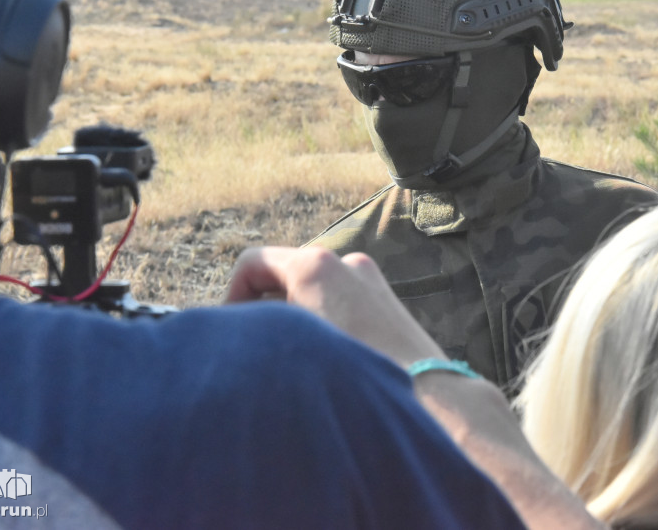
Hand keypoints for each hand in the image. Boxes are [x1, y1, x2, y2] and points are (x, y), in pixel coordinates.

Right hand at [225, 246, 444, 367]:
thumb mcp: (289, 348)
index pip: (252, 262)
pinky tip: (328, 360)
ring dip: (295, 318)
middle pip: (283, 275)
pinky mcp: (387, 299)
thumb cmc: (352, 377)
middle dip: (264, 308)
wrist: (426, 396)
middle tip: (259, 351)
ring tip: (295, 361)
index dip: (231, 296)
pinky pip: (340, 301)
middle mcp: (344, 262)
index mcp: (314, 265)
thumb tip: (235, 331)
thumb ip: (258, 330)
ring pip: (312, 290)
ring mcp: (369, 279)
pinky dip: (323, 321)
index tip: (232, 332)